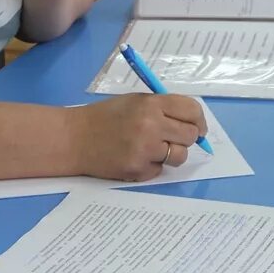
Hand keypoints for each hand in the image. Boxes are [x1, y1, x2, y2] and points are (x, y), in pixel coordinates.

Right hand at [68, 95, 207, 181]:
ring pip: (179, 156)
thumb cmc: (106, 117)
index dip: (199, 120)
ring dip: (171, 154)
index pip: (192, 110)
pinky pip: (160, 170)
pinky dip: (151, 166)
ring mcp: (145, 149)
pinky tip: (135, 157)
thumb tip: (193, 122)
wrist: (74, 138)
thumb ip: (163, 109)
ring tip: (152, 148)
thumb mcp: (135, 102)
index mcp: (151, 104)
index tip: (198, 127)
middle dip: (185, 138)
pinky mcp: (138, 169)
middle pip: (190, 135)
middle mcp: (151, 125)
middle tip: (171, 138)